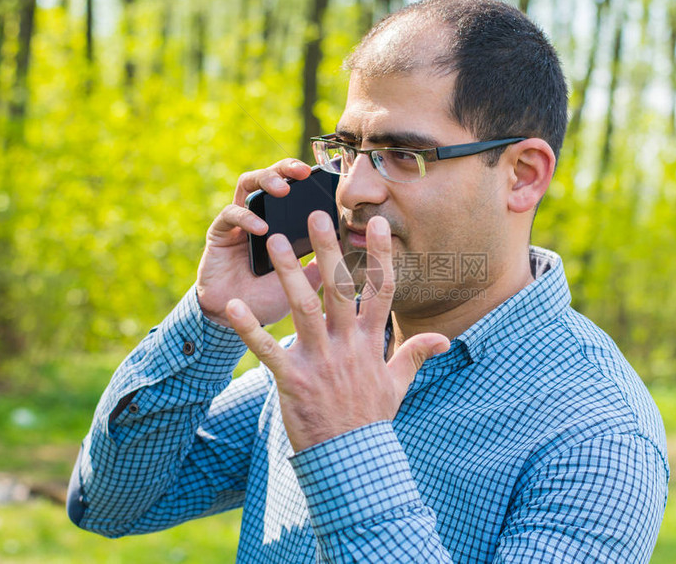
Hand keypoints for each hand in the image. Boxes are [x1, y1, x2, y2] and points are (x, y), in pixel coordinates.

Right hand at [195, 159, 321, 326]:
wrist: (237, 324)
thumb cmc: (270, 299)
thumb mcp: (304, 281)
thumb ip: (322, 264)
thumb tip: (348, 246)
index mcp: (281, 222)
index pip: (294, 189)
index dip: (308, 178)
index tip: (329, 173)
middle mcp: (259, 215)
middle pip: (270, 177)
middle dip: (286, 168)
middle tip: (303, 171)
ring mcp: (238, 222)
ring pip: (247, 185)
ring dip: (265, 181)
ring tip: (283, 189)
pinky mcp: (219, 233)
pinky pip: (230, 215)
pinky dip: (247, 217)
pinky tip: (262, 227)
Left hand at [225, 213, 449, 451]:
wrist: (352, 459)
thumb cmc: (372, 419)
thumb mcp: (398, 385)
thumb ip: (416, 355)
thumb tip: (444, 340)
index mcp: (371, 343)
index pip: (380, 291)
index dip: (380, 256)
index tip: (377, 225)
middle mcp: (347, 346)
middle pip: (339, 289)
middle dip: (328, 250)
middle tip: (316, 216)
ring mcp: (320, 361)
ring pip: (303, 309)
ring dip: (288, 274)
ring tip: (275, 242)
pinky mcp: (293, 380)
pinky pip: (267, 351)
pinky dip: (248, 329)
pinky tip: (231, 308)